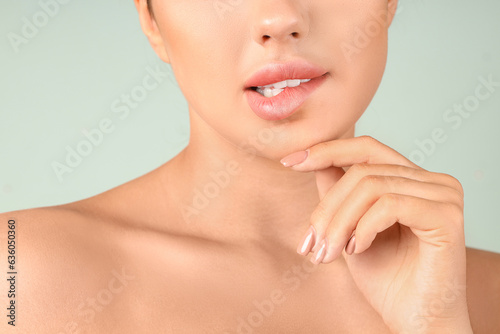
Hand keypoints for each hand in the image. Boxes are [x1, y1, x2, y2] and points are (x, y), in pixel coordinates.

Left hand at [280, 135, 472, 333]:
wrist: (413, 321)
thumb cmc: (385, 279)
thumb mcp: (349, 229)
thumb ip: (339, 192)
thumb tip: (315, 160)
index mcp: (412, 180)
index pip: (367, 149)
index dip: (326, 150)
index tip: (289, 162)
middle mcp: (433, 181)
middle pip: (362, 170)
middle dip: (327, 207)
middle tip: (310, 242)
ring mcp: (444, 195)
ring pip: (371, 186)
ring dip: (339, 222)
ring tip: (328, 253)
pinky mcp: (446, 216)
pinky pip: (389, 204)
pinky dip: (363, 227)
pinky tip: (356, 250)